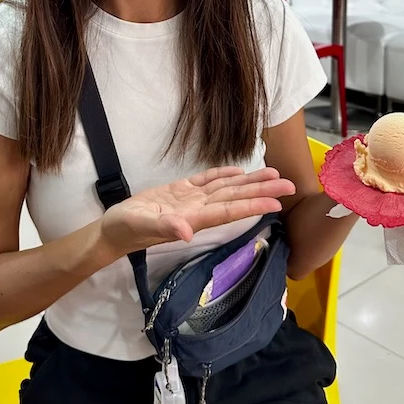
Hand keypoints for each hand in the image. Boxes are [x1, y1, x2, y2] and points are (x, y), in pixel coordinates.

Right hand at [99, 166, 294, 253]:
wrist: (113, 231)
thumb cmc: (125, 229)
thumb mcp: (141, 225)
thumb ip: (163, 228)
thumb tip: (186, 232)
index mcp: (193, 218)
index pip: (229, 211)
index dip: (253, 205)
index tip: (278, 203)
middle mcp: (198, 209)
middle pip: (236, 198)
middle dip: (263, 191)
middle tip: (290, 184)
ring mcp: (190, 200)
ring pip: (226, 188)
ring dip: (250, 182)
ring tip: (274, 175)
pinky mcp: (180, 191)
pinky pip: (207, 181)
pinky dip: (224, 175)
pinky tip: (238, 171)